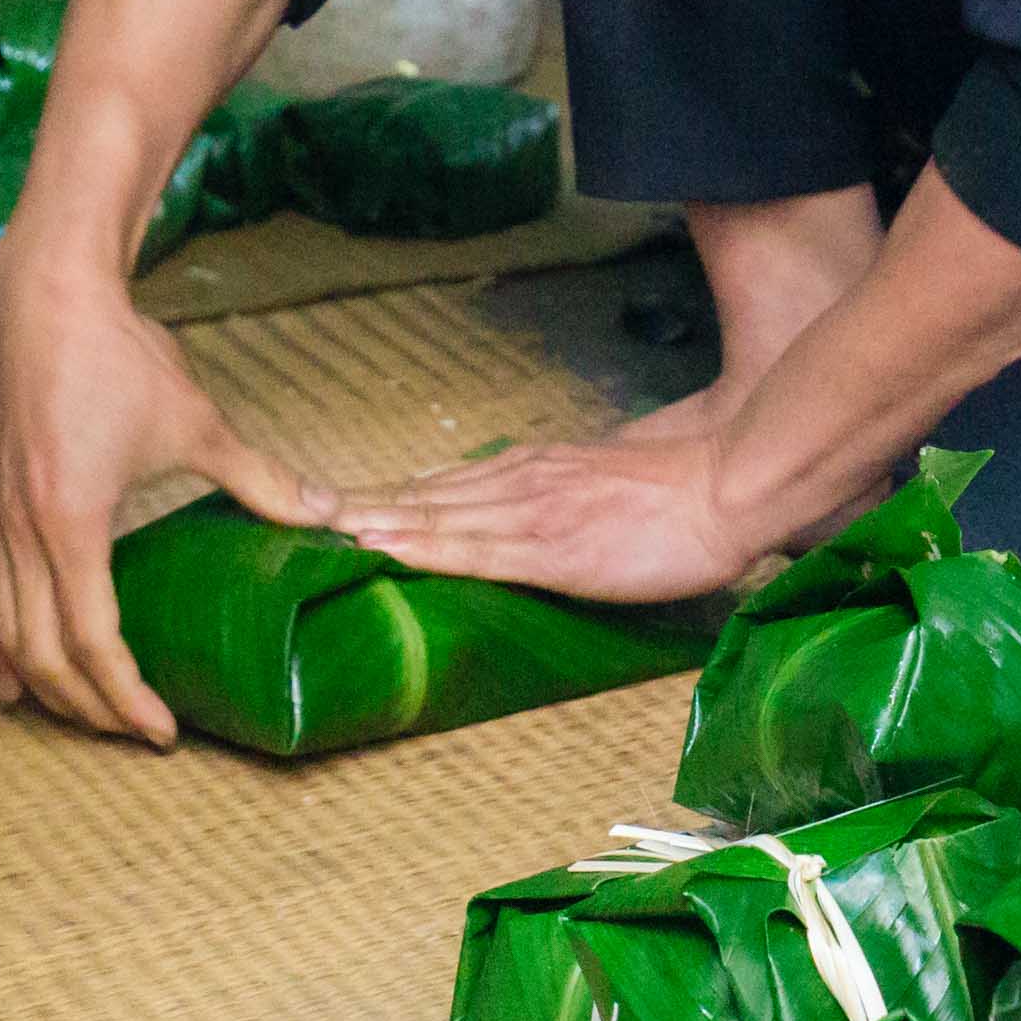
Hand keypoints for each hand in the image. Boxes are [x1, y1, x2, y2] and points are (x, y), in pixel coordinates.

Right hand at [0, 277, 332, 745]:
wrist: (48, 298)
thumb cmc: (117, 356)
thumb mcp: (197, 423)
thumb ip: (260, 477)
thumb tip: (327, 513)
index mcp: (71, 523)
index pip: (93, 643)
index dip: (126, 698)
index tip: (163, 731)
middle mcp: (22, 532)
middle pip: (41, 656)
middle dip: (87, 707)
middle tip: (135, 732)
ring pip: (6, 632)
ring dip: (44, 684)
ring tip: (84, 716)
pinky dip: (6, 645)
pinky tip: (16, 674)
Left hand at [340, 430, 761, 606]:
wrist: (728, 487)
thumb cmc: (681, 493)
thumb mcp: (604, 480)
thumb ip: (557, 490)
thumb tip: (515, 501)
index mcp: (531, 470)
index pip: (440, 485)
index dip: (382, 498)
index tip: (329, 506)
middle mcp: (518, 483)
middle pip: (419, 496)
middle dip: (355, 507)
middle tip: (291, 512)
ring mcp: (530, 513)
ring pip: (431, 517)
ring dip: (370, 522)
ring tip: (313, 527)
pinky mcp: (550, 548)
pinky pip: (471, 550)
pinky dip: (420, 547)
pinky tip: (381, 549)